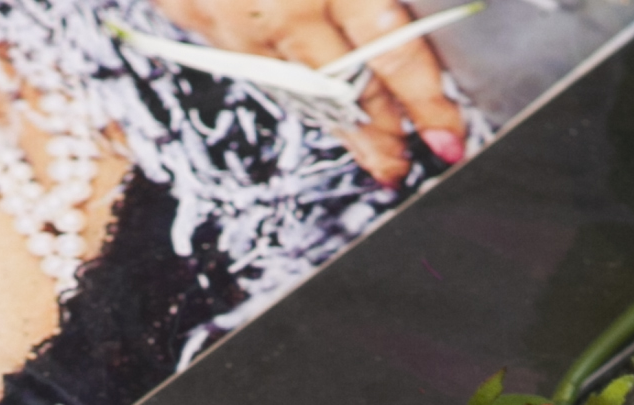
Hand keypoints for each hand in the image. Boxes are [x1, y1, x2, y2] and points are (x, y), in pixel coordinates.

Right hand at [146, 0, 467, 184]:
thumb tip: (402, 13)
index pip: (386, 51)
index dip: (421, 100)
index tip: (446, 137)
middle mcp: (274, 5)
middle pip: (338, 87)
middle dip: (377, 129)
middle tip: (404, 160)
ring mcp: (224, 17)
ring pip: (291, 86)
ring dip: (333, 123)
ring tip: (370, 151)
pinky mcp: (187, 13)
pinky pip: (248, 60)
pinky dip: (285, 83)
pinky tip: (309, 99)